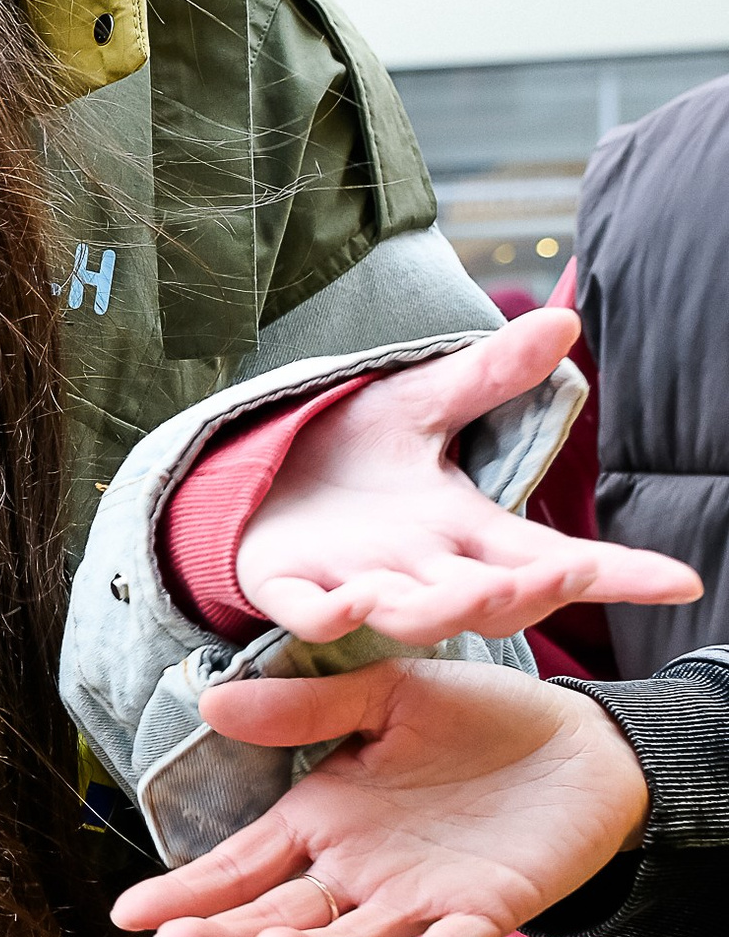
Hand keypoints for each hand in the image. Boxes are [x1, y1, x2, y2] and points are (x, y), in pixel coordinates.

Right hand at [109, 655, 650, 936]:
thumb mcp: (386, 694)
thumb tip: (209, 705)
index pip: (239, 866)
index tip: (128, 916)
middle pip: (276, 914)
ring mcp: (417, 900)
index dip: (186, 892)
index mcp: (323, 822)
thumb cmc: (479, 720)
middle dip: (223, 934)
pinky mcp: (484, 913)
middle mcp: (358, 873)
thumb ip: (306, 708)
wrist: (584, 745)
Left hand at [234, 308, 700, 649]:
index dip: (617, 573)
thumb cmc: (350, 450)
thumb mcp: (423, 403)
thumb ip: (490, 377)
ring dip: (448, 609)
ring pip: (415, 614)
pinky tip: (356, 605)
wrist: (257, 471)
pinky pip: (313, 614)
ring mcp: (358, 584)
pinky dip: (334, 615)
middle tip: (565, 575)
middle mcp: (422, 569)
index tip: (679, 582)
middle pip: (490, 596)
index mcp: (464, 530)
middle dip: (528, 591)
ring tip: (485, 595)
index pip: (551, 555)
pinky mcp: (288, 587)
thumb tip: (565, 321)